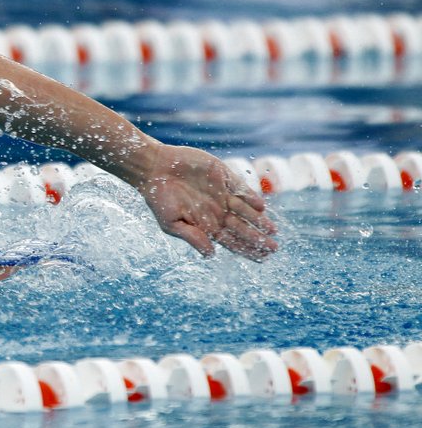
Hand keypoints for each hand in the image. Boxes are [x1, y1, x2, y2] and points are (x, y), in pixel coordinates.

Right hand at [136, 145, 278, 260]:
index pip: (231, 241)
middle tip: (274, 248)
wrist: (153, 168)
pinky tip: (260, 207)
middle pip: (242, 228)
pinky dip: (250, 197)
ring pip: (245, 210)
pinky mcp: (222, 175)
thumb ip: (192, 237)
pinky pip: (240, 188)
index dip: (247, 250)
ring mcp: (221, 193)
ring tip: (272, 230)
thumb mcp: (171, 223)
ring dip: (259, 221)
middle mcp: (217, 210)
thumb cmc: (158, 198)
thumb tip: (210, 254)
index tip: (262, 258)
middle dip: (258, 238)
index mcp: (206, 224)